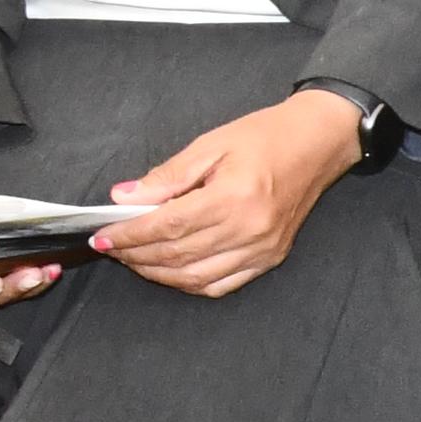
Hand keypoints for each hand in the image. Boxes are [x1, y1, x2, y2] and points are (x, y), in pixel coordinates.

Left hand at [93, 91, 364, 297]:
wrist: (319, 142)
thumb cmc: (266, 137)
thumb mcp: (211, 144)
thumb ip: (167, 175)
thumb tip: (124, 198)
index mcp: (234, 197)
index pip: (168, 226)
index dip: (129, 234)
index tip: (101, 235)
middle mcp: (250, 229)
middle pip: (177, 255)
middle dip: (136, 254)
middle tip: (111, 246)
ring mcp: (263, 248)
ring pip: (195, 277)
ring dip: (157, 273)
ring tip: (134, 259)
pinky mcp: (271, 257)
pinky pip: (221, 284)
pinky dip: (189, 283)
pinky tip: (171, 270)